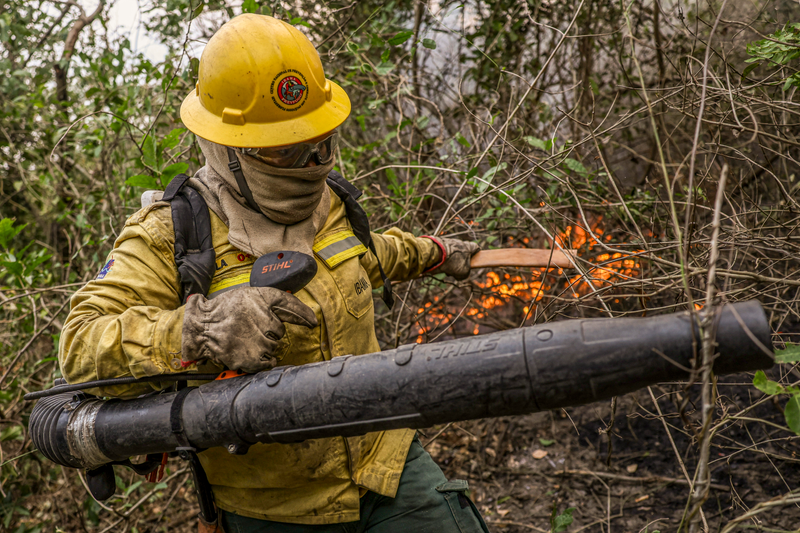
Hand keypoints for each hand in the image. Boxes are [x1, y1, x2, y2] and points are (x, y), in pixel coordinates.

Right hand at [181, 286, 316, 372]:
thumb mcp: (251, 296)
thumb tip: (307, 317)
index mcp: (260, 300)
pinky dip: (262, 359)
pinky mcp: (249, 359)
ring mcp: (256, 341)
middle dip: (269, 331)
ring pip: (273, 347)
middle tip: (250, 328)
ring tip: (246, 339)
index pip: (288, 305)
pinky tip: (249, 351)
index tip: (312, 322)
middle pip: (280, 331)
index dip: (303, 314)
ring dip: (264, 345)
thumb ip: (277, 302)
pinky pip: (268, 362)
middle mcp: (260, 319)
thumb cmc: (227, 310)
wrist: (201, 326)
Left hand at [423, 236, 479, 280]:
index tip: (473, 261)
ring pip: (453, 255)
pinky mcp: (439, 244)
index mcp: (468, 246)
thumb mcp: (463, 272)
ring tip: (446, 270)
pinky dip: (442, 260)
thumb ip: (465, 274)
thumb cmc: (452, 261)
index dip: (476, 255)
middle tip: (457, 270)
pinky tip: (439, 266)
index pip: (476, 248)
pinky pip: (444, 254)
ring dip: (450, 263)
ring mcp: (449, 242)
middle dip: (460, 263)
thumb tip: (460, 276)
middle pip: (463, 254)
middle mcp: (459, 242)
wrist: (435, 253)